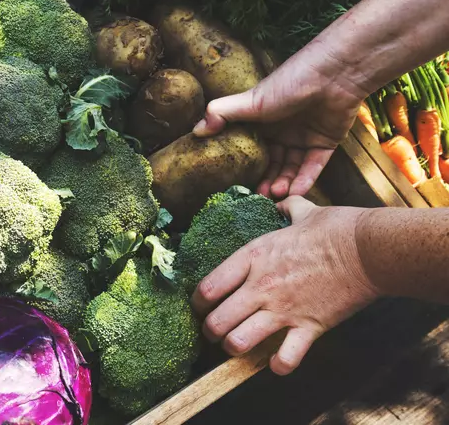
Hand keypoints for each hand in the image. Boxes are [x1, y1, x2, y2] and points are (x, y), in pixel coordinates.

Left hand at [192, 197, 378, 374]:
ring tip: (237, 345)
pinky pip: (286, 358)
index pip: (208, 287)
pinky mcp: (310, 327)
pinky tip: (275, 362)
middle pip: (216, 321)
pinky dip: (278, 365)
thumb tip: (282, 202)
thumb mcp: (302, 211)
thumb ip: (286, 208)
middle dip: (210, 330)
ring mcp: (284, 309)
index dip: (197, 302)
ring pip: (239, 342)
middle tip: (214, 331)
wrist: (368, 249)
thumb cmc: (335, 228)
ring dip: (234, 348)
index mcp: (253, 257)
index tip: (200, 306)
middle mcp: (261, 286)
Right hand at [194, 42, 367, 197]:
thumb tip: (195, 131)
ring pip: (291, 167)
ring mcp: (304, 137)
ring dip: (284, 183)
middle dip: (266, 181)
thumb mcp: (249, 100)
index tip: (238, 185)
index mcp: (262, 120)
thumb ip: (221, 113)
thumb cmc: (288, 83)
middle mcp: (282, 130)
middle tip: (259, 198)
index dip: (246, 167)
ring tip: (276, 196)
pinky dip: (305, 179)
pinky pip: (313, 166)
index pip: (251, 148)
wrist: (332, 75)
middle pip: (272, 162)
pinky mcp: (326, 142)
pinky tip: (295, 192)